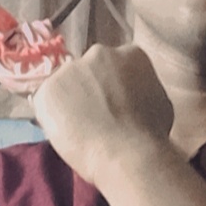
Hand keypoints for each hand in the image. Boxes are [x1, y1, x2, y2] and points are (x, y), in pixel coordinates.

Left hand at [31, 44, 173, 188]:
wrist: (127, 153)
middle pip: (89, 70)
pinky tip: (69, 134)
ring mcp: (70, 69)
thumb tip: (133, 96)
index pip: (116, 64)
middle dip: (90, 89)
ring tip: (82, 130)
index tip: (115, 102)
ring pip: (66, 85)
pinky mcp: (47, 89)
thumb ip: (141, 89)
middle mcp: (98, 53)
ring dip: (71, 102)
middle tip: (98, 116)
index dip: (114, 86)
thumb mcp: (158, 101)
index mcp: (130, 53)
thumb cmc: (150, 133)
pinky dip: (52, 117)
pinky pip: (47, 103)